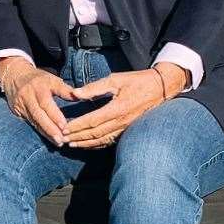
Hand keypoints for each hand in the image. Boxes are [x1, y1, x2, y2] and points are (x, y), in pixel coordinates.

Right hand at [0, 56, 74, 147]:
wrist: (14, 75)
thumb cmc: (39, 79)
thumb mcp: (51, 79)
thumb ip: (64, 89)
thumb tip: (80, 97)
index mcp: (39, 85)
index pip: (47, 101)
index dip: (55, 115)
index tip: (64, 126)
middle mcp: (29, 94)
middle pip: (39, 114)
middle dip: (50, 127)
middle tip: (61, 139)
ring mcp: (22, 104)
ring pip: (35, 121)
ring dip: (46, 132)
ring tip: (58, 142)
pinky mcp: (17, 111)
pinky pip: (30, 123)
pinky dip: (41, 131)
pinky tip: (50, 139)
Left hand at [62, 63, 185, 148]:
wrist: (161, 88)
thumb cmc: (137, 81)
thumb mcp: (115, 79)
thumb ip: (94, 87)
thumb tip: (75, 93)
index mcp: (117, 108)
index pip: (92, 121)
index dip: (77, 126)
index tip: (64, 128)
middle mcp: (121, 121)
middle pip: (95, 133)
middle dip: (78, 137)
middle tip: (63, 139)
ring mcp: (126, 127)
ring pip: (102, 140)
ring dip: (86, 143)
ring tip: (72, 144)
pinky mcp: (129, 129)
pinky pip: (111, 140)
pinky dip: (98, 144)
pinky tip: (89, 144)